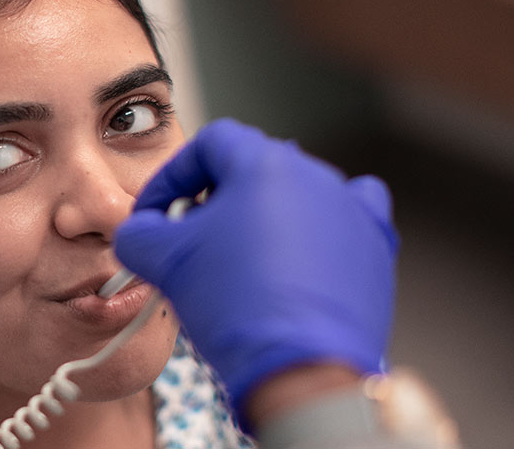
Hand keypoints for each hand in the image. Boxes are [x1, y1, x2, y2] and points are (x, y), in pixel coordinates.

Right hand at [115, 118, 397, 409]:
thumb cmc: (237, 308)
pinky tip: (303, 258)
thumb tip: (138, 232)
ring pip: (296, 198)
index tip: (157, 214)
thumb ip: (138, 233)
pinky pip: (346, 223)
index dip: (173, 178)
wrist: (302, 368)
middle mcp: (315, 175)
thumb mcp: (164, 262)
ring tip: (240, 265)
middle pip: (253, 171)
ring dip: (263, 222)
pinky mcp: (375, 248)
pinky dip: (321, 234)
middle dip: (215, 203)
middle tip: (191, 244)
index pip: (209, 145)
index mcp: (265, 163)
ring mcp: (351, 210)